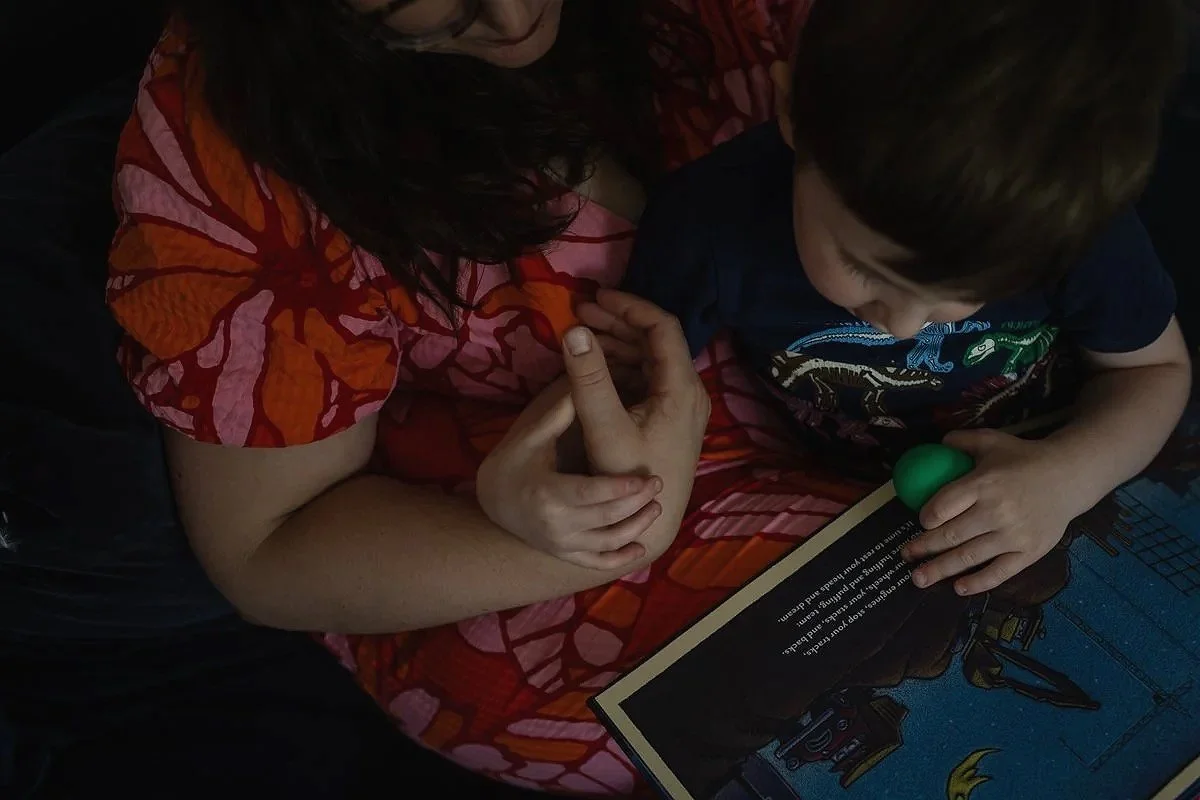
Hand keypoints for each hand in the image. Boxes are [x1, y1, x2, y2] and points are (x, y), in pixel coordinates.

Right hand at [476, 376, 664, 570]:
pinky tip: (641, 547)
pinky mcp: (567, 555)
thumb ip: (559, 415)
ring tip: (655, 507)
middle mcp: (556, 526)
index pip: (590, 494)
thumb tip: (585, 381)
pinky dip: (620, 559)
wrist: (493, 502)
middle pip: (605, 519)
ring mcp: (562, 544)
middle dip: (635, 504)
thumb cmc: (514, 463)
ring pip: (607, 543)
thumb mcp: (530, 438)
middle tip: (657, 484)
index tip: (646, 478)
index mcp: (548, 494)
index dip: (620, 488)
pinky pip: (597, 563)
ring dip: (635, 528)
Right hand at [571, 289, 710, 478]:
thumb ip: (589, 379)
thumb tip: (572, 330)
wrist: (649, 524)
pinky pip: (648, 377)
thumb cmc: (629, 477)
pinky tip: (593, 365)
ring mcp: (682, 405)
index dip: (629, 306)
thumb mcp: (605, 427)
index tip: (595, 298)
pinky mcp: (670, 417)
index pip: (662, 327)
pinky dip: (621, 364)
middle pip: (656, 339)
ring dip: (617, 342)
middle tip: (579, 312)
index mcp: (682, 388)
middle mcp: (689, 391)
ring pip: (650, 358)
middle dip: (617, 322)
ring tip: (580, 334)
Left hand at [899, 429, 1081, 595]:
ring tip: (918, 578)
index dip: (926, 517)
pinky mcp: (1029, 552)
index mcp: (984, 484)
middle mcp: (996, 511)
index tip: (920, 522)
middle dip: (923, 547)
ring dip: (940, 569)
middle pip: (951, 535)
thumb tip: (936, 443)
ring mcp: (1013, 535)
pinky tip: (958, 588)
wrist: (1070, 477)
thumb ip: (962, 440)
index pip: (944, 505)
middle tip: (905, 554)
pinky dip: (977, 583)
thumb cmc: (1024, 459)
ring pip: (969, 556)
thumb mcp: (993, 440)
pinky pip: (999, 572)